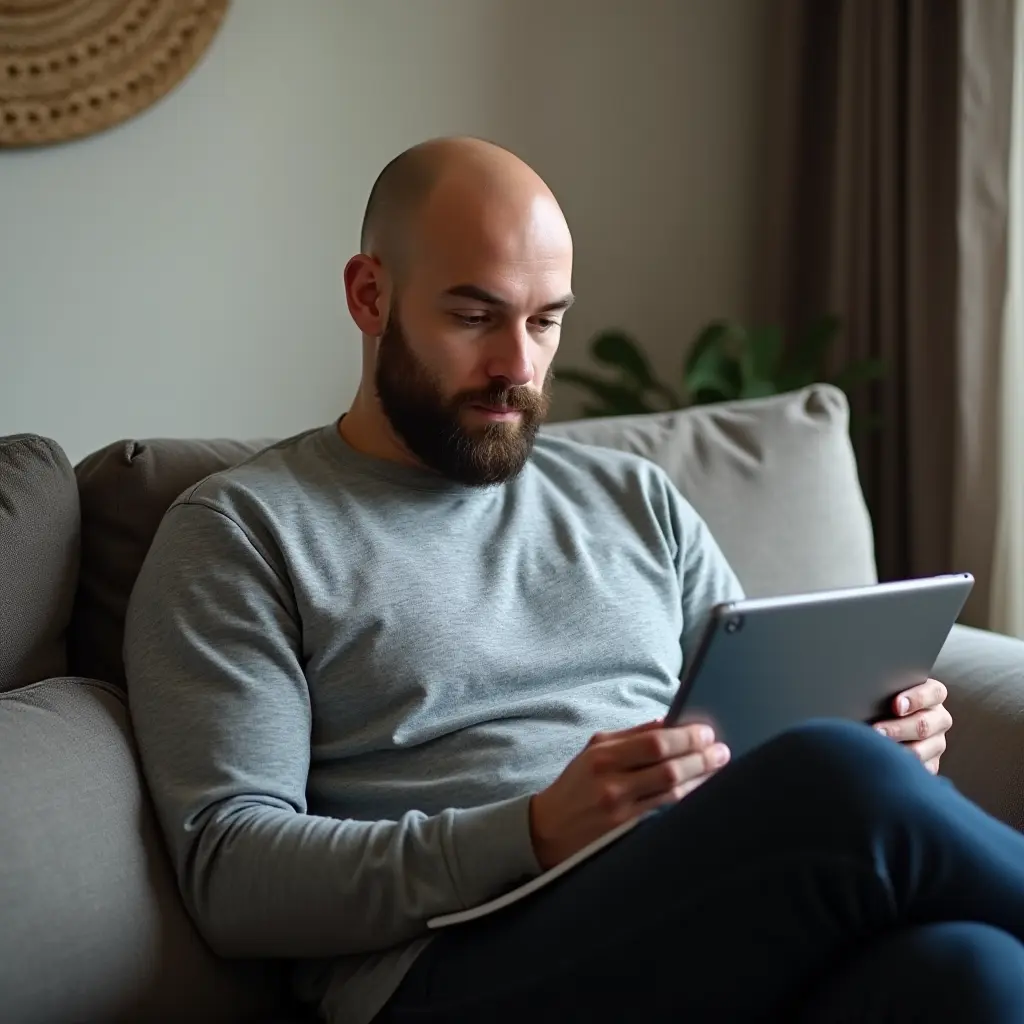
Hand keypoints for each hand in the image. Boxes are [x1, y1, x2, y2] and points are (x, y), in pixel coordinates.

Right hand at [529, 719, 729, 869]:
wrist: (548, 830)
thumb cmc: (575, 785)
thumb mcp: (594, 750)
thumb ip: (630, 735)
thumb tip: (666, 722)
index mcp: (603, 755)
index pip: (654, 742)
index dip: (686, 736)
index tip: (706, 732)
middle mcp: (611, 782)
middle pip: (669, 767)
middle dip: (701, 757)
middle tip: (721, 750)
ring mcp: (621, 810)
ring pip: (673, 792)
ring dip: (701, 779)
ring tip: (719, 768)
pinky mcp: (627, 832)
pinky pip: (666, 813)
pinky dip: (687, 799)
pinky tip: (701, 791)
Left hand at [874, 678, 951, 774]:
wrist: (884, 720)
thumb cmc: (883, 699)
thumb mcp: (887, 690)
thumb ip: (884, 689)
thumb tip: (865, 692)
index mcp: (933, 695)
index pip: (933, 693)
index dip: (916, 699)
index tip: (896, 705)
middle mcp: (939, 718)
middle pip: (924, 725)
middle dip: (898, 728)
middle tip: (876, 730)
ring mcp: (937, 742)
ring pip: (921, 750)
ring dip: (899, 751)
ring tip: (877, 750)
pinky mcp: (931, 763)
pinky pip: (921, 769)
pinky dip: (903, 768)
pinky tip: (887, 766)